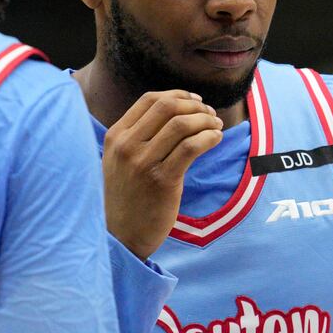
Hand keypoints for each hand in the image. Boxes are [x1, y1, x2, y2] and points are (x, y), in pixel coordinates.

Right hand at [103, 90, 223, 259]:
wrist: (121, 236)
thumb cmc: (126, 198)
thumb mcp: (119, 161)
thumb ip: (137, 136)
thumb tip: (174, 111)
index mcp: (116, 136)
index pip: (149, 100)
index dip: (178, 95)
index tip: (196, 102)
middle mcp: (127, 146)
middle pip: (167, 107)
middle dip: (195, 106)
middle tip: (211, 114)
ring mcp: (143, 163)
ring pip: (182, 124)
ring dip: (206, 121)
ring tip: (216, 127)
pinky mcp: (162, 180)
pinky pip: (191, 147)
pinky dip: (209, 138)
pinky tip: (216, 139)